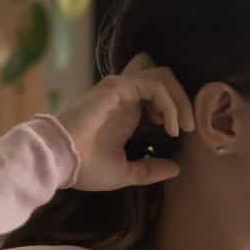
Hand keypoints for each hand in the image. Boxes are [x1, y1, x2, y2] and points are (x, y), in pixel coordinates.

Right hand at [51, 51, 197, 191]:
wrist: (61, 159)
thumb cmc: (86, 167)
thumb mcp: (126, 172)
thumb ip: (150, 169)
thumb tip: (176, 168)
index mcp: (128, 112)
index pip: (159, 94)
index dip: (175, 108)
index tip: (179, 135)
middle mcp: (126, 96)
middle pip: (165, 79)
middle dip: (183, 101)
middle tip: (189, 128)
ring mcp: (122, 89)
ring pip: (163, 77)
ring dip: (179, 100)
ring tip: (182, 127)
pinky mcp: (118, 86)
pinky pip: (155, 86)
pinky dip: (169, 104)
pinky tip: (169, 126)